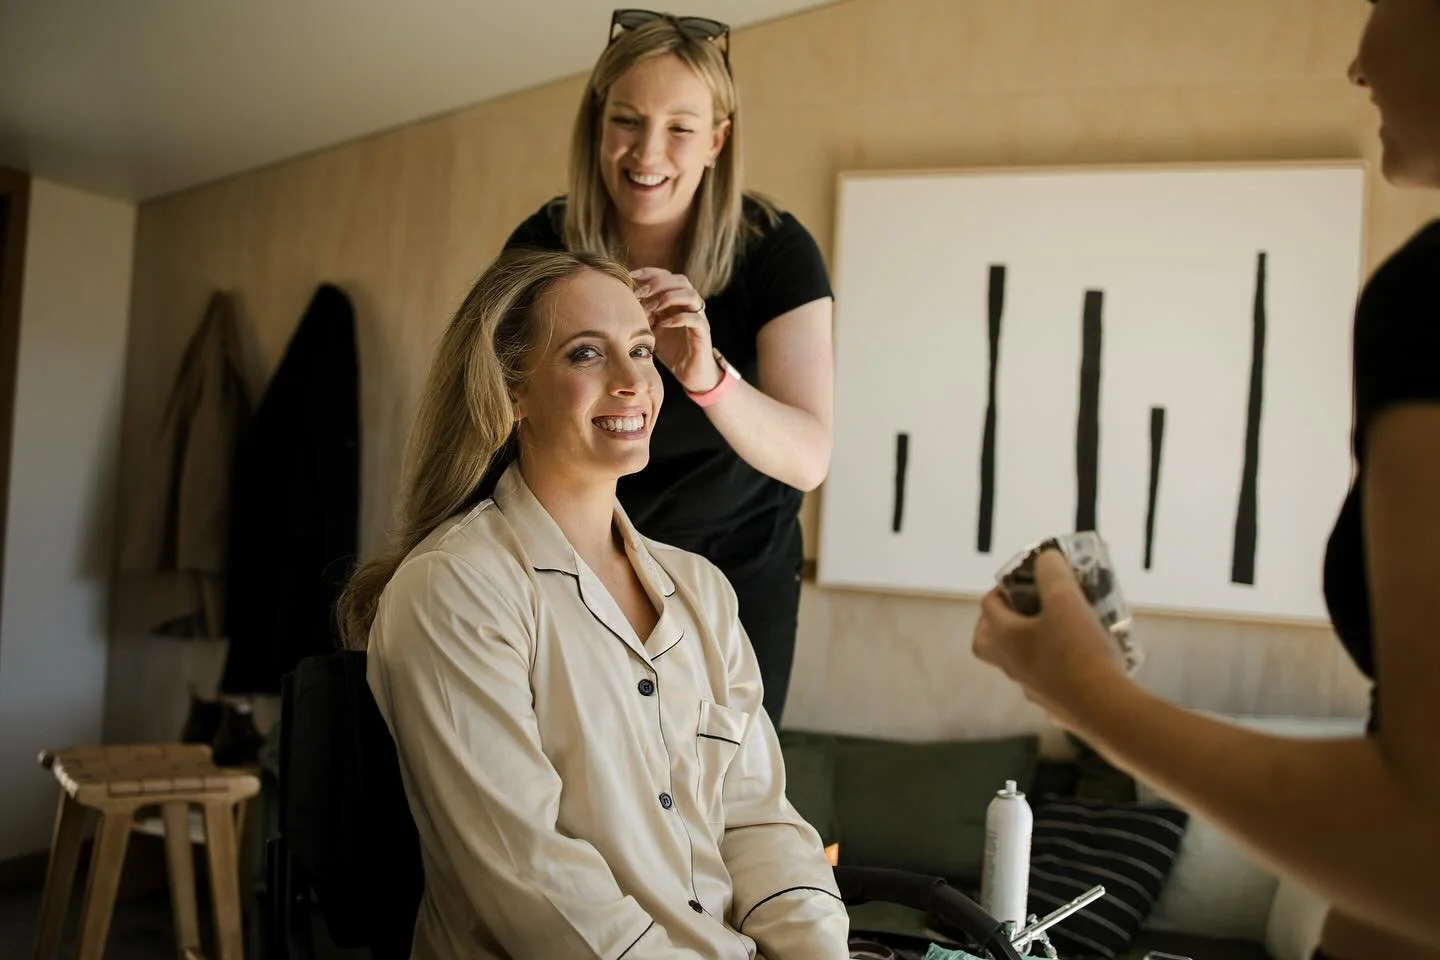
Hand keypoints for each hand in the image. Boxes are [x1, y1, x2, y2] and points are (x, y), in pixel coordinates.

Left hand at [631, 267, 719, 392]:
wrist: (690, 372)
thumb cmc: (671, 350)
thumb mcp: (652, 329)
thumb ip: (643, 315)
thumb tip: (623, 302)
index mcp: (678, 300)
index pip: (667, 276)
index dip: (650, 273)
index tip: (631, 276)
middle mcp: (690, 305)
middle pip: (681, 280)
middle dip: (659, 283)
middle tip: (641, 294)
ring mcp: (699, 317)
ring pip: (691, 295)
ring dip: (669, 298)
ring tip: (653, 308)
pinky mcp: (703, 333)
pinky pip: (695, 319)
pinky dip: (678, 319)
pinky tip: (663, 325)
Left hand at [973, 548, 1129, 730]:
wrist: (1104, 707)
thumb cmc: (1078, 650)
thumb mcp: (1065, 599)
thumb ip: (1051, 573)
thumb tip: (1045, 558)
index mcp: (1005, 639)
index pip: (988, 606)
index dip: (1002, 587)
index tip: (1023, 581)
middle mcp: (1011, 666)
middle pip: (987, 643)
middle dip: (997, 624)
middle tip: (1021, 612)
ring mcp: (1031, 689)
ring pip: (1018, 664)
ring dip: (1030, 645)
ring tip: (1059, 631)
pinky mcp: (1054, 706)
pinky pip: (1046, 683)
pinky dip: (1055, 669)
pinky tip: (1080, 661)